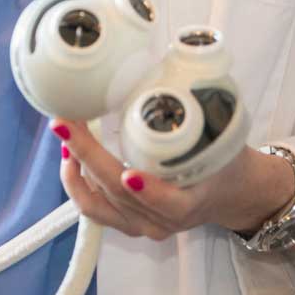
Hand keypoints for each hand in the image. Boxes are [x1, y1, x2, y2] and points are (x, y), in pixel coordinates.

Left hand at [51, 118, 272, 239]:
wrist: (229, 192)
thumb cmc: (222, 158)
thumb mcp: (220, 137)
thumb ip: (199, 114)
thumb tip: (169, 69)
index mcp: (193, 201)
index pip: (171, 204)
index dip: (150, 193)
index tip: (130, 174)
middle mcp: (164, 220)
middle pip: (119, 195)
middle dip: (88, 157)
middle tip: (67, 123)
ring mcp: (143, 226)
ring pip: (98, 206)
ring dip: (75, 170)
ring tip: (64, 134)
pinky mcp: (126, 224)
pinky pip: (93, 209)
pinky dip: (76, 183)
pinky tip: (69, 155)